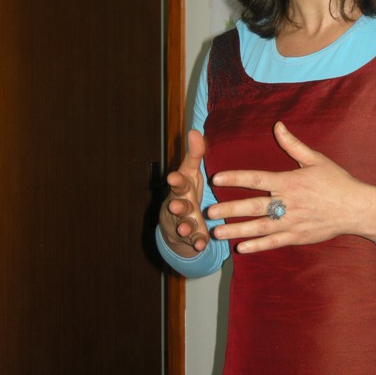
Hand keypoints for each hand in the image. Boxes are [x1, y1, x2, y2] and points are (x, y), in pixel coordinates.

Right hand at [159, 129, 209, 253]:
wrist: (177, 221)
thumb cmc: (187, 192)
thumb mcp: (191, 173)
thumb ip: (194, 155)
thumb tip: (195, 130)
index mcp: (182, 188)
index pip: (178, 183)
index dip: (176, 181)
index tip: (173, 177)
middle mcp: (180, 205)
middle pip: (177, 205)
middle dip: (176, 205)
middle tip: (174, 205)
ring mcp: (184, 222)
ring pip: (183, 224)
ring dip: (184, 226)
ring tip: (185, 227)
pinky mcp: (192, 236)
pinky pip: (195, 240)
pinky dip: (197, 242)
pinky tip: (202, 244)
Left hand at [208, 121, 375, 253]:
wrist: (356, 208)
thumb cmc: (337, 181)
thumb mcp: (315, 159)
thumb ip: (293, 144)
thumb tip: (278, 125)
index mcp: (290, 182)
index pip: (257, 179)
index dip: (236, 178)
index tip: (217, 177)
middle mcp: (288, 203)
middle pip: (254, 207)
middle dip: (230, 209)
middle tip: (209, 211)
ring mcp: (292, 222)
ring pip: (260, 227)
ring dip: (237, 230)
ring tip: (217, 232)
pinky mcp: (298, 237)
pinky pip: (274, 242)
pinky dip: (257, 246)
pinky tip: (241, 248)